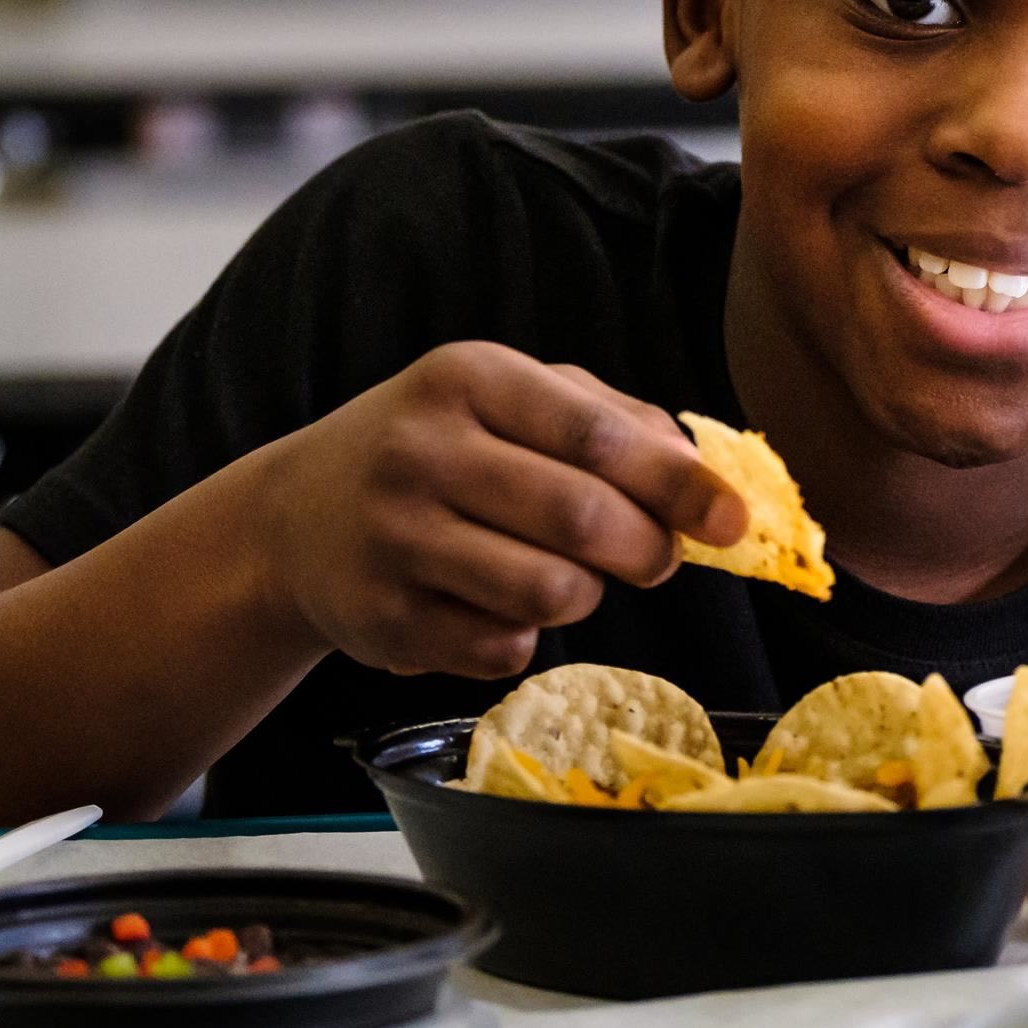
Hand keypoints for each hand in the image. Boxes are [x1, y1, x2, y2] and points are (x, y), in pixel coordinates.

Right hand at [255, 343, 747, 678]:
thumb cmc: (437, 446)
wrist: (294, 515)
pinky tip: (494, 602)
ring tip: (567, 572)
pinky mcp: (382, 620)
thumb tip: (703, 473)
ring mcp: (394, 539)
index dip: (677, 485)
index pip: (595, 436)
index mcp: (467, 378)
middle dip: (646, 549)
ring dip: (586, 594)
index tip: (733, 521)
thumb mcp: (508, 398)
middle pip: (581, 519)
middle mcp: (421, 451)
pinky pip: (501, 649)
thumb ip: (612, 420)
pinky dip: (523, 636)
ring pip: (550, 592)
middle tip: (656, 557)